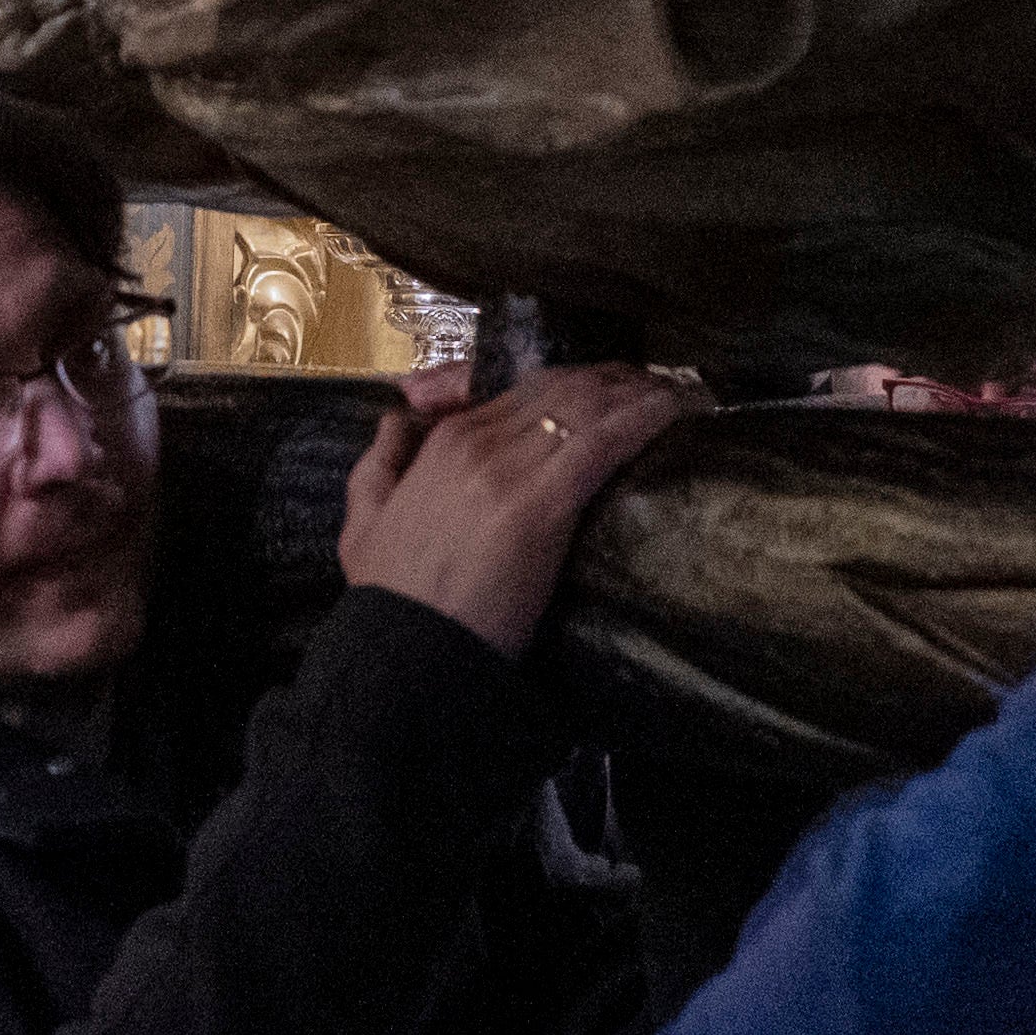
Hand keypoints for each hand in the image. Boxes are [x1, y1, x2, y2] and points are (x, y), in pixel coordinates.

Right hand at [336, 360, 700, 656]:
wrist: (406, 654)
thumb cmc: (390, 599)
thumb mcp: (361, 522)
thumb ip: (377, 464)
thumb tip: (396, 421)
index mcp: (442, 443)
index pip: (515, 388)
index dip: (567, 380)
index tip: (604, 382)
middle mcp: (478, 443)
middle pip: (558, 389)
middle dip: (609, 380)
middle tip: (650, 382)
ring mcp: (510, 470)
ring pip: (584, 406)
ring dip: (634, 392)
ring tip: (674, 391)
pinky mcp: (543, 506)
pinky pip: (601, 443)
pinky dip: (641, 419)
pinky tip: (671, 409)